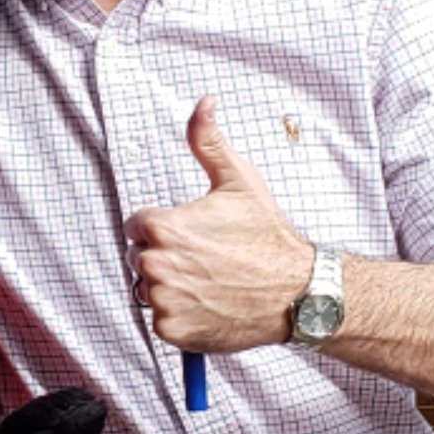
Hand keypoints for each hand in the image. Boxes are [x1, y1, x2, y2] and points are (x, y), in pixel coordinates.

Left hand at [126, 97, 311, 354]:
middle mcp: (156, 265)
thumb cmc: (268, 237)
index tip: (193, 234)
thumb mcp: (239, 180)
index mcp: (162, 226)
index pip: (136, 225)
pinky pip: (161, 321)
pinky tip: (210, 304)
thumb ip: (208, 140)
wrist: (297, 291)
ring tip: (210, 281)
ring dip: (171, 288)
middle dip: (166, 256)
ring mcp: (163, 300)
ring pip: (149, 290)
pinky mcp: (172, 330)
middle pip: (139, 257)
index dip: (164, 227)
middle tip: (206, 259)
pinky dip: (181, 316)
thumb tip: (203, 102)